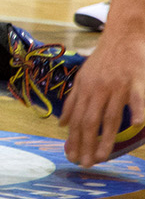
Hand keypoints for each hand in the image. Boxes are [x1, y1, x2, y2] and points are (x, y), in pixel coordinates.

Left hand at [60, 30, 144, 167]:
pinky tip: (137, 125)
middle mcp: (98, 89)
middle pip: (90, 121)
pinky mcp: (136, 81)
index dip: (73, 139)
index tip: (71, 157)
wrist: (122, 35)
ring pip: (111, 116)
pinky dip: (138, 110)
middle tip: (85, 164)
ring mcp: (117, 86)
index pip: (76, 119)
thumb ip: (72, 101)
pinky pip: (137, 98)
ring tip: (102, 157)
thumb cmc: (103, 59)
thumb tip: (61, 124)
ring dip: (106, 138)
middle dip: (86, 144)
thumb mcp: (82, 77)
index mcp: (84, 89)